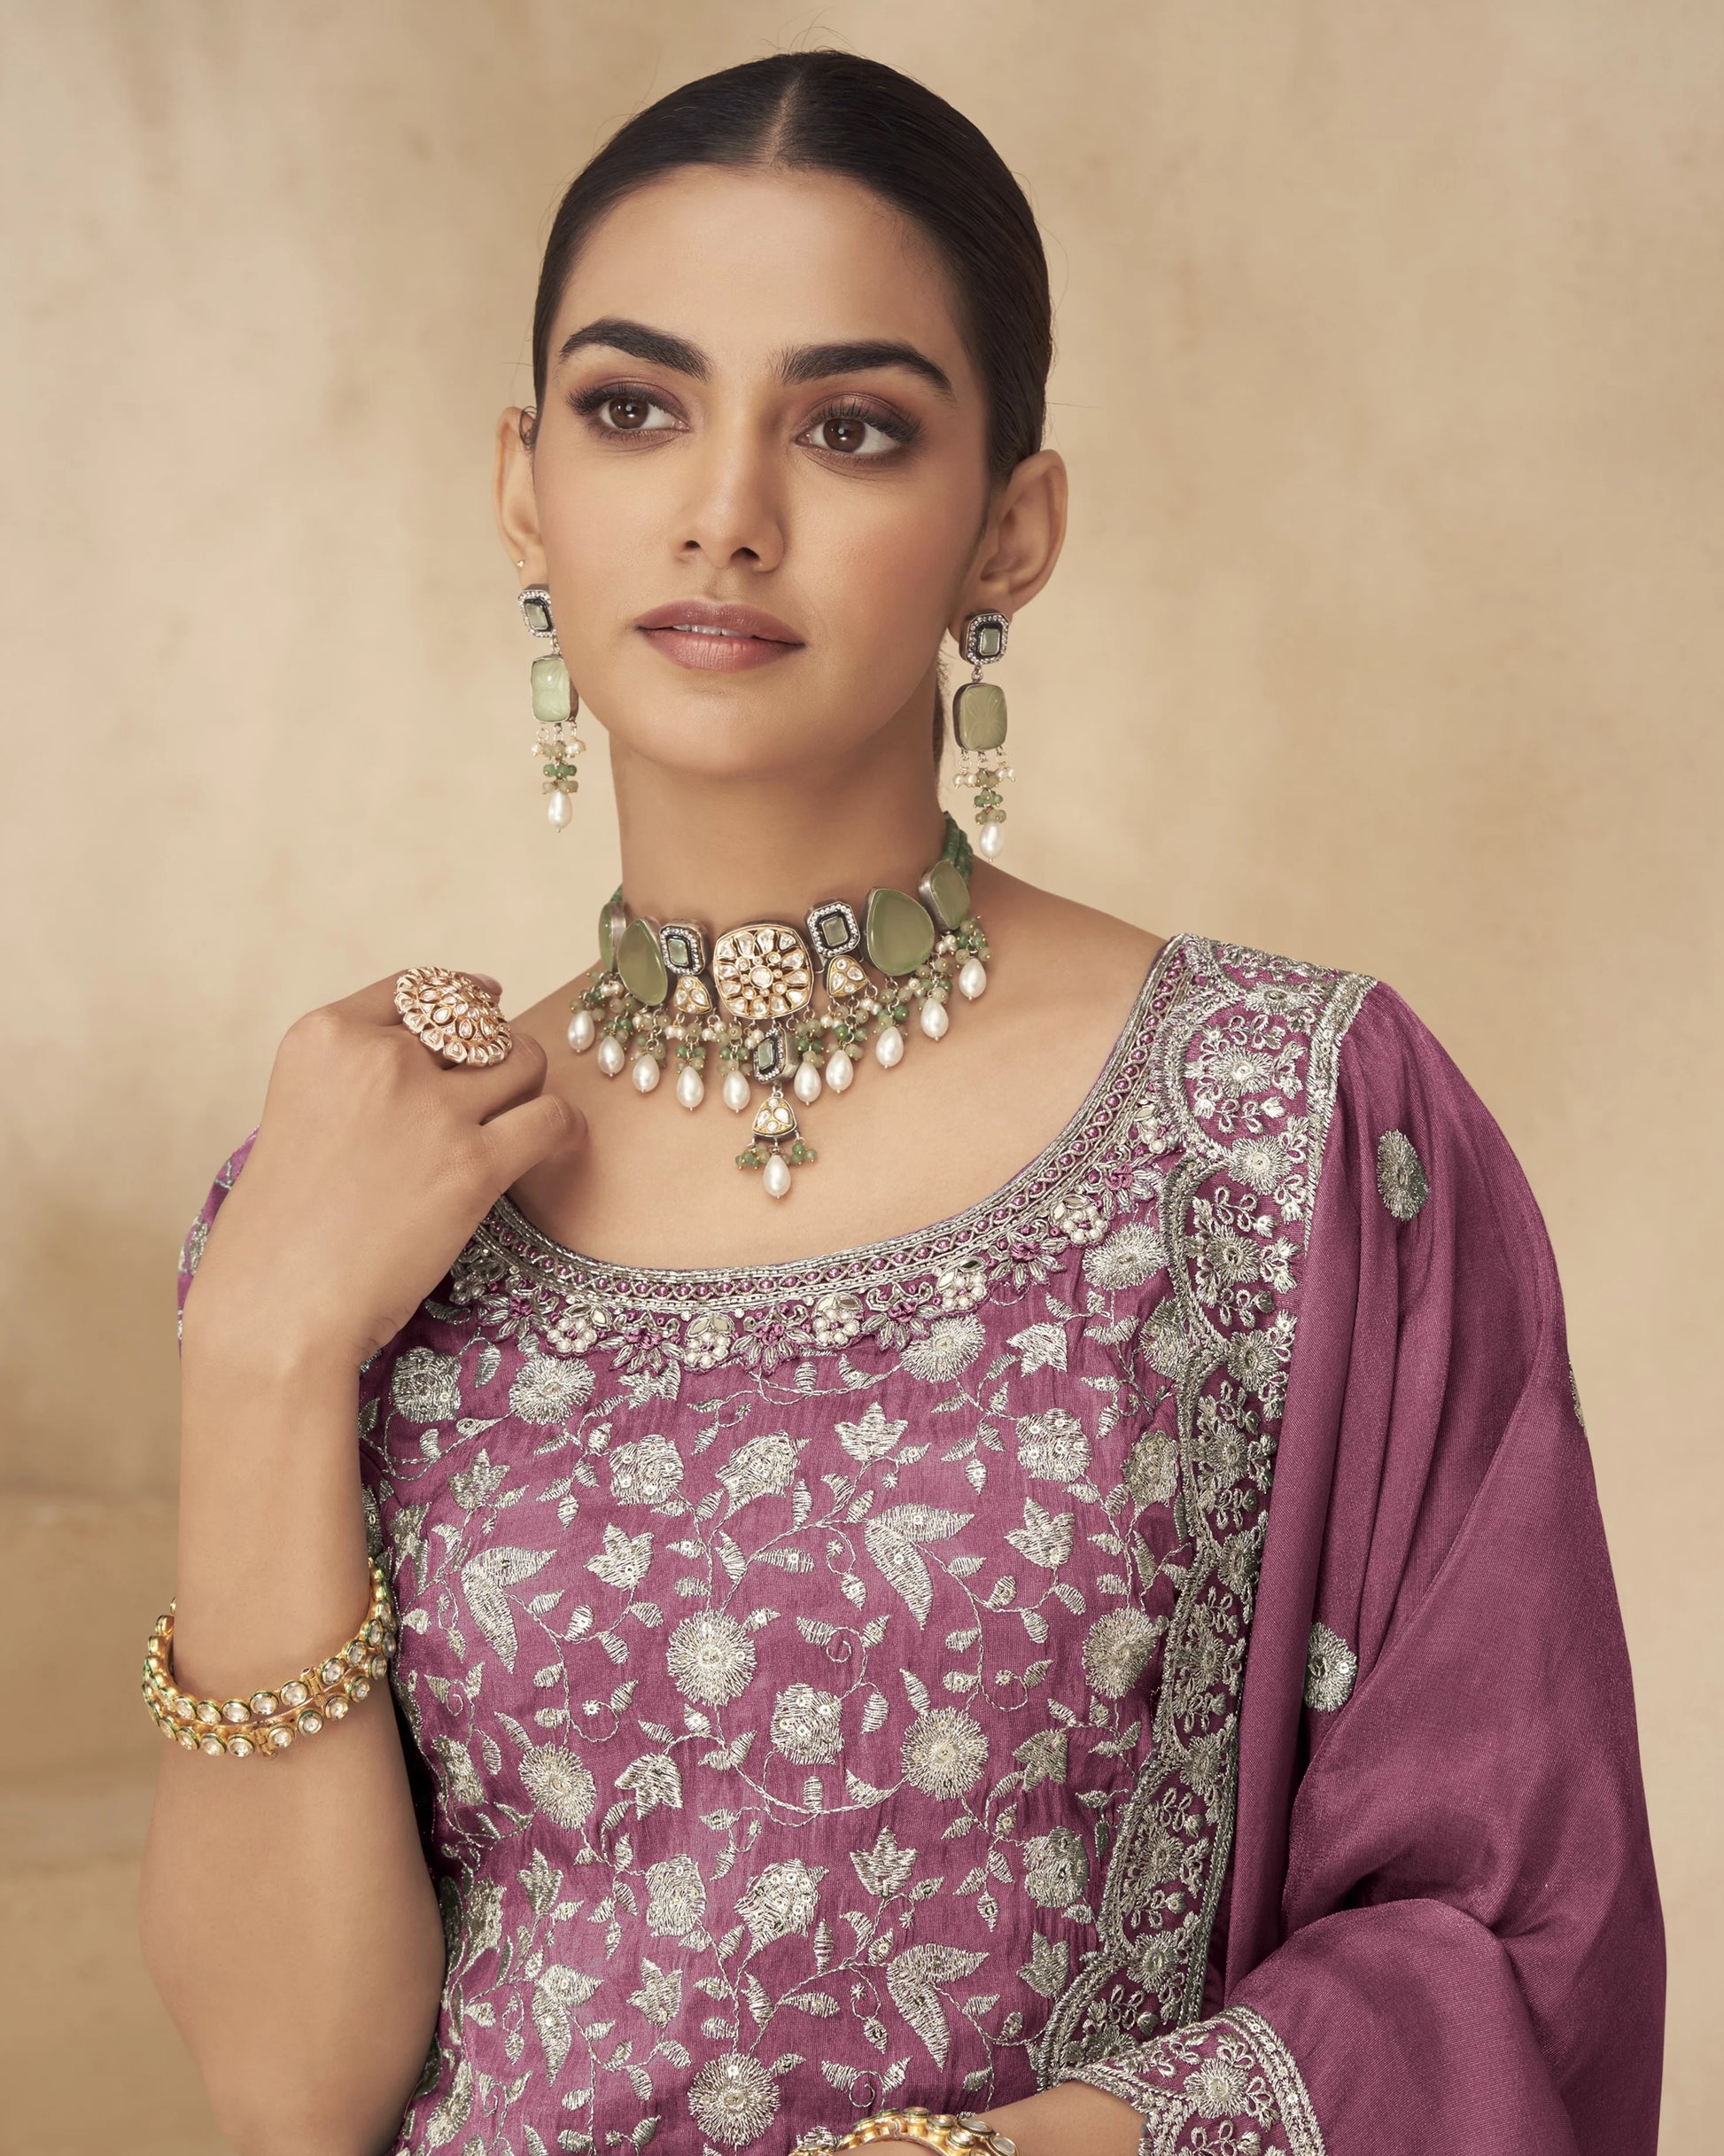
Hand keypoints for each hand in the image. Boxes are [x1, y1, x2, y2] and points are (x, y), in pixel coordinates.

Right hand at [182, 968, 582, 1369]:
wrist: (277, 1307)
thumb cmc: (282, 1231)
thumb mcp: (299, 1115)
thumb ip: (356, 1078)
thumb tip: (437, 1058)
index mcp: (326, 1036)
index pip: (420, 989)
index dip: (460, 1003)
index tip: (483, 1011)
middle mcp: (380, 1057)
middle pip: (478, 1024)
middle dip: (491, 1054)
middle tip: (490, 1093)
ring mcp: (431, 1108)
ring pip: (524, 1060)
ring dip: (529, 1087)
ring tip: (518, 1120)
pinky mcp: (474, 1165)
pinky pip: (553, 1118)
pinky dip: (566, 1129)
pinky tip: (559, 1144)